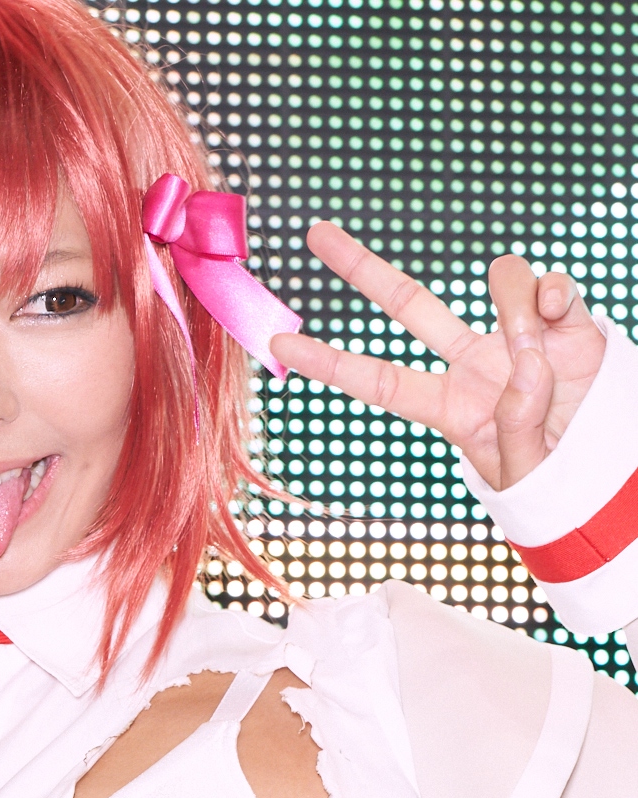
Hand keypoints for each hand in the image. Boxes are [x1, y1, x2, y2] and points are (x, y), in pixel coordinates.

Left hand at [270, 223, 606, 490]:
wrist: (610, 466)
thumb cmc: (559, 479)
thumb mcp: (526, 474)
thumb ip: (517, 426)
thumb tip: (524, 362)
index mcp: (450, 406)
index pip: (378, 380)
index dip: (328, 363)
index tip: (277, 346)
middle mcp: (474, 361)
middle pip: (408, 303)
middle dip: (361, 267)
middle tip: (314, 233)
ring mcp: (516, 333)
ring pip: (498, 281)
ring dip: (515, 310)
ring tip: (541, 362)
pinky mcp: (562, 317)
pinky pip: (550, 282)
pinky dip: (553, 294)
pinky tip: (558, 319)